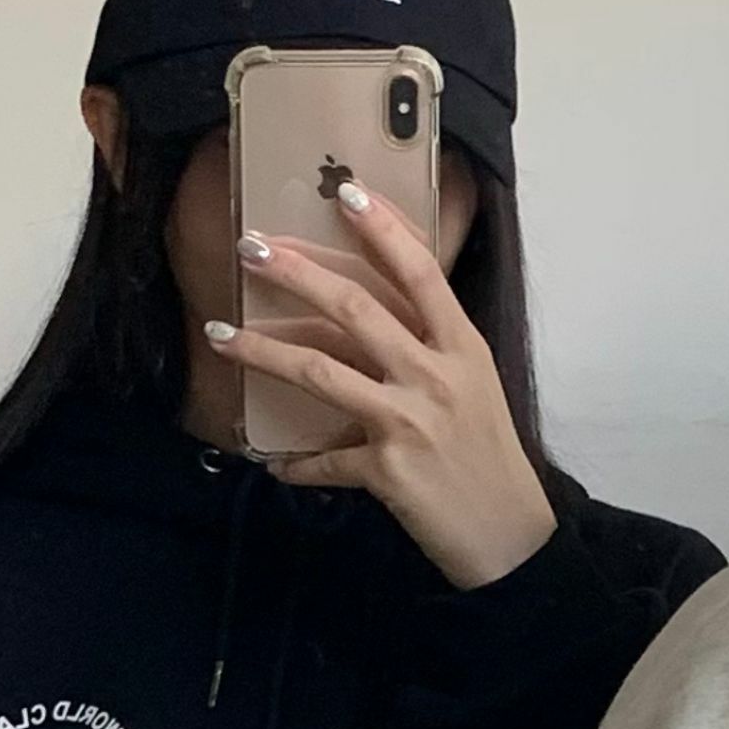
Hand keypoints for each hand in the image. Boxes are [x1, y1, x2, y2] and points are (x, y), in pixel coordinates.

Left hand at [209, 186, 558, 590]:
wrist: (508, 536)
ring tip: (220, 335)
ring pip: (320, 371)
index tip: (345, 192)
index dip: (383, 229)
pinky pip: (324, 460)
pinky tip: (270, 461)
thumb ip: (433, 348)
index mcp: (462, 349)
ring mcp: (408, 422)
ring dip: (262, 350)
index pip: (420, 272)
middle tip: (251, 248)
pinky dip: (294, 463)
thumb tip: (374, 317)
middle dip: (296, 272)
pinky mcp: (386, 470)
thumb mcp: (475, 389)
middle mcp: (435, 376)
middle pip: (355, 308)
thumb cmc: (489, 459)